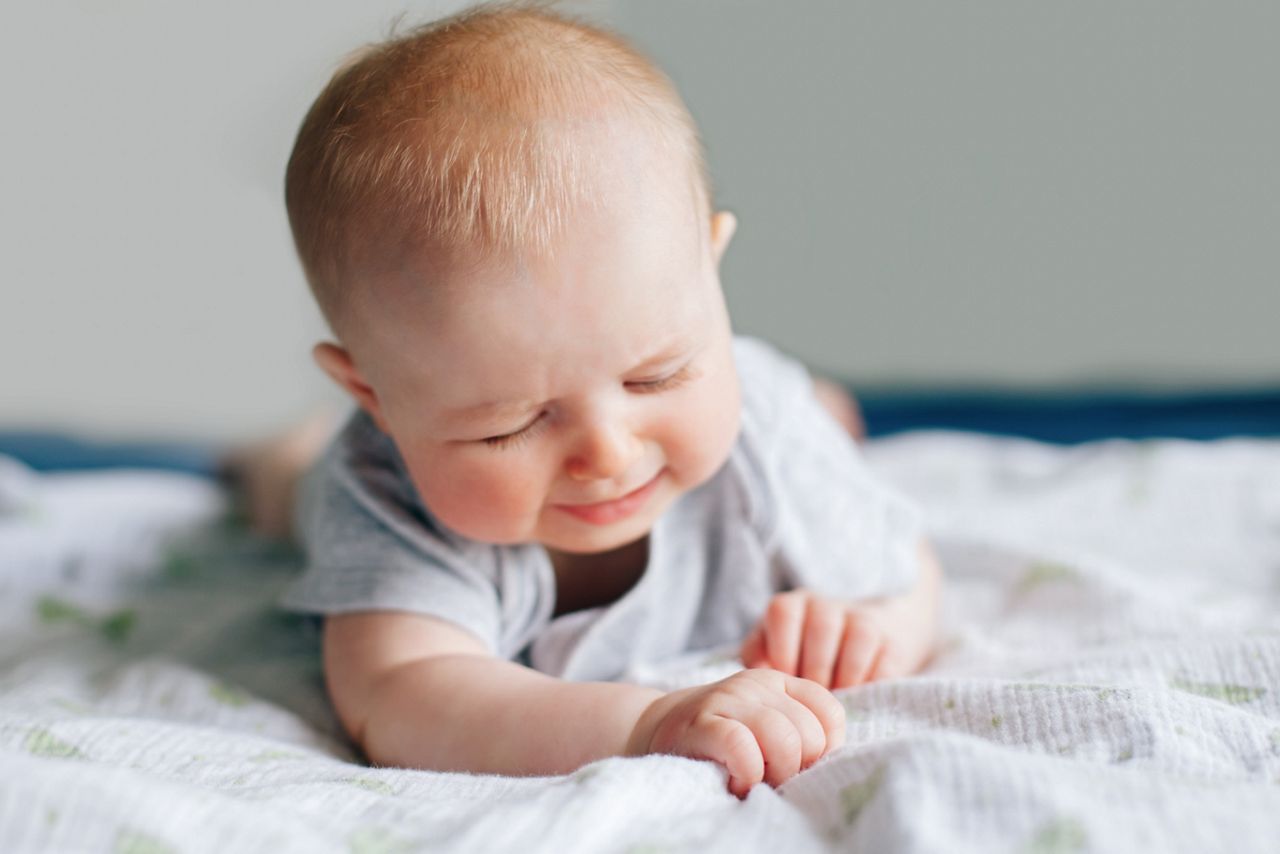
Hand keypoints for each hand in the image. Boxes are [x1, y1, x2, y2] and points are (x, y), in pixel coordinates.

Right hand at [625, 669, 845, 797]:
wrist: (656, 727)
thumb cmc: (723, 737)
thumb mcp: (765, 724)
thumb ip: (797, 731)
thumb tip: (831, 764)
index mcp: (779, 682)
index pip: (830, 713)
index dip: (824, 749)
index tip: (800, 765)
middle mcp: (756, 684)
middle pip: (809, 734)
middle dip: (797, 767)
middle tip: (772, 777)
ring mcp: (728, 699)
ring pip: (783, 739)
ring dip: (775, 774)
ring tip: (756, 781)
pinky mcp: (703, 723)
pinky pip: (743, 747)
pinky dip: (747, 773)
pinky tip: (737, 781)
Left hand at [739, 589, 922, 689]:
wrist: (859, 648)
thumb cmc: (803, 657)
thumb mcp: (773, 652)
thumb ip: (757, 657)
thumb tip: (759, 674)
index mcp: (792, 605)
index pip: (783, 612)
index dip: (783, 650)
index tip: (787, 679)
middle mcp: (826, 605)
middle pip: (822, 629)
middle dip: (816, 672)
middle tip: (812, 699)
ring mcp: (862, 619)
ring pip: (857, 639)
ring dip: (845, 678)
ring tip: (836, 698)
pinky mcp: (891, 641)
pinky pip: (885, 660)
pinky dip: (871, 683)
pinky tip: (859, 696)